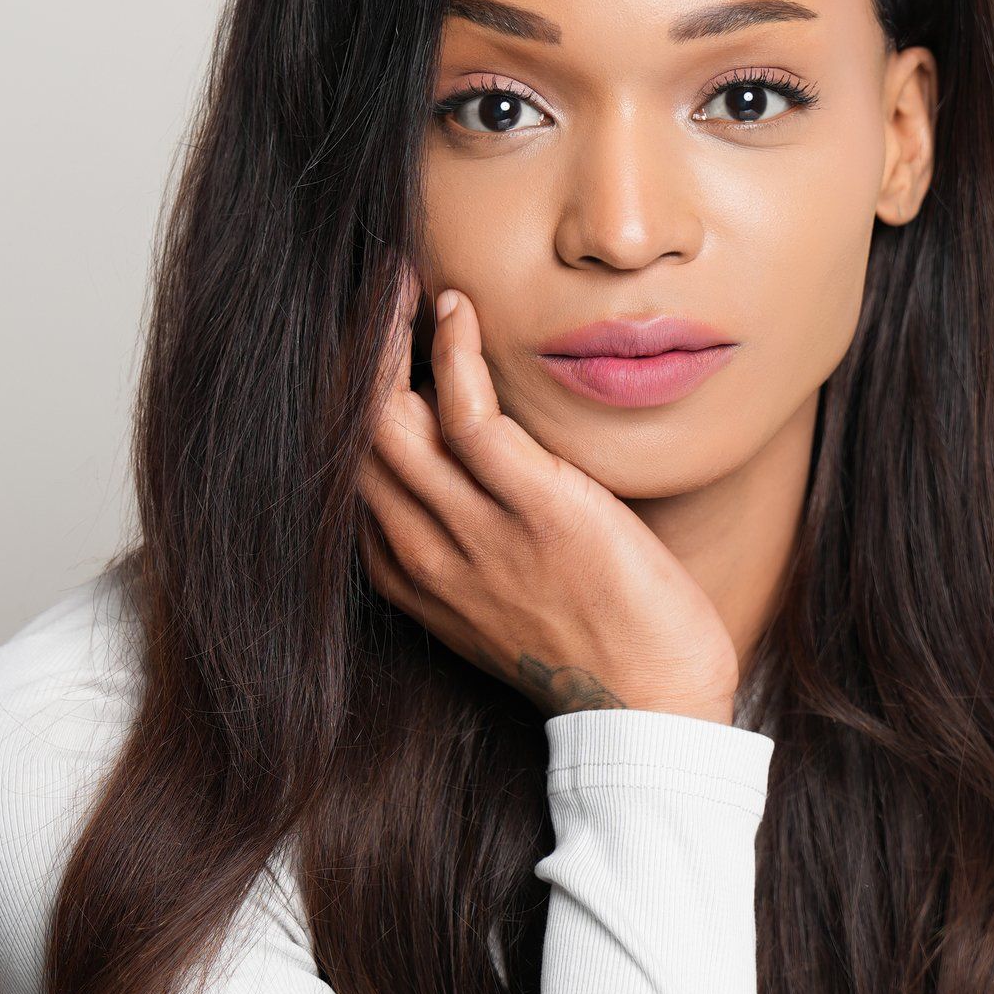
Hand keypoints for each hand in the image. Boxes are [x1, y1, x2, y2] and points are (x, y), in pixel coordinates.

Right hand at [356, 270, 740, 721]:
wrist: (652, 710)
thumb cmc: (596, 649)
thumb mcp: (505, 597)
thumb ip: (470, 539)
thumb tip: (471, 466)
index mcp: (410, 575)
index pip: (345, 472)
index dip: (342, 402)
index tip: (361, 345)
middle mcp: (426, 553)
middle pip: (349, 439)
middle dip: (350, 358)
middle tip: (372, 291)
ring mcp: (477, 534)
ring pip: (389, 421)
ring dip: (387, 340)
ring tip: (401, 284)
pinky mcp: (538, 512)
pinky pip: (469, 418)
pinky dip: (453, 354)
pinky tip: (457, 311)